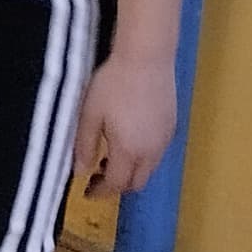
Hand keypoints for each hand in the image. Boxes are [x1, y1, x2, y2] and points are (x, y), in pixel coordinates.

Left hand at [73, 51, 177, 196]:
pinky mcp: (172, 126)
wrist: (147, 58)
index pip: (117, 184)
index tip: (86, 193)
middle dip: (117, 186)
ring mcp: (165, 139)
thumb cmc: (112, 83)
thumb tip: (79, 172)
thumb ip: (84, 145)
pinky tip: (127, 140)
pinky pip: (157, 154)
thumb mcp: (89, 114)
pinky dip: (141, 158)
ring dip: (130, 171)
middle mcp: (152, 151)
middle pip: (137, 183)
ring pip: (149, 169)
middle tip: (96, 177)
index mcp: (129, 150)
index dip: (101, 193)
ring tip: (108, 156)